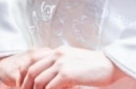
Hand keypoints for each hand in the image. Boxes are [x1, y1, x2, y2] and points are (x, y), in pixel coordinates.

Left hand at [0, 47, 123, 88]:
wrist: (110, 64)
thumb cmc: (94, 66)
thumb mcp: (74, 61)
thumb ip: (62, 66)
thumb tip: (52, 81)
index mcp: (57, 52)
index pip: (35, 63)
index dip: (27, 76)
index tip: (25, 87)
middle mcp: (57, 55)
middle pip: (32, 71)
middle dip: (27, 85)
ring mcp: (61, 64)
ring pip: (39, 80)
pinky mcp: (67, 74)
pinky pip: (50, 87)